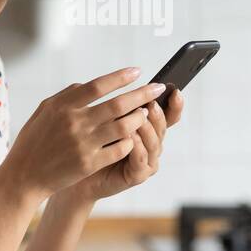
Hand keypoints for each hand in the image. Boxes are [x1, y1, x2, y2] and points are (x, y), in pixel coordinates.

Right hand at [0, 68, 168, 202]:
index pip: (98, 86)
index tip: (137, 71)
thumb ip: (67, 96)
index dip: (120, 78)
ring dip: (139, 118)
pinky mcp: (89, 164)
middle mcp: (74, 123)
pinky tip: (133, 137)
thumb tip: (91, 84)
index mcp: (62, 106)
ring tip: (146, 113)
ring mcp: (83, 144)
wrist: (24, 176)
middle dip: (142, 94)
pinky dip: (129, 141)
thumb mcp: (44, 110)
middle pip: (117, 105)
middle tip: (158, 88)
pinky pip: (119, 149)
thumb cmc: (34, 140)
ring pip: (123, 127)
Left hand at [65, 87, 183, 202]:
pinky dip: (137, 148)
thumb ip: (117, 102)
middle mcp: (150, 143)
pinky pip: (141, 160)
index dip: (174, 104)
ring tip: (139, 117)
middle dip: (158, 114)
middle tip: (150, 104)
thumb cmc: (89, 143)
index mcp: (146, 127)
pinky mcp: (137, 175)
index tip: (174, 90)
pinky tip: (130, 137)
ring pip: (154, 143)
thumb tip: (126, 75)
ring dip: (147, 129)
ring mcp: (146, 160)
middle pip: (163, 127)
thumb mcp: (103, 117)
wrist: (76, 172)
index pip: (168, 114)